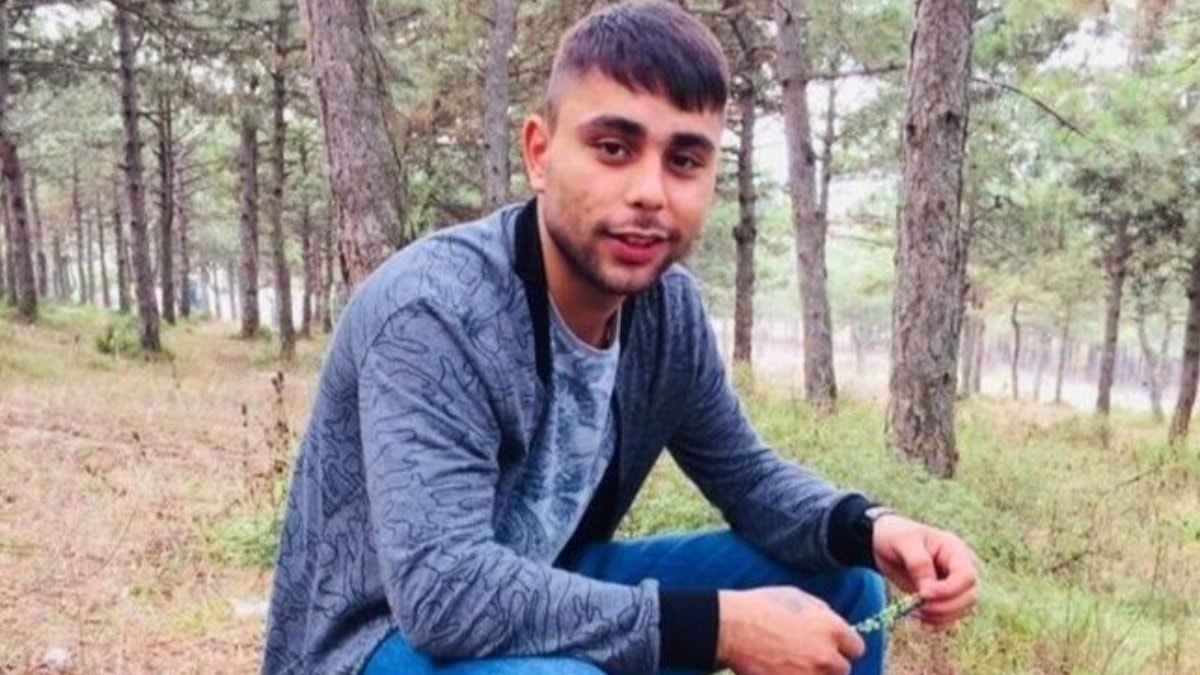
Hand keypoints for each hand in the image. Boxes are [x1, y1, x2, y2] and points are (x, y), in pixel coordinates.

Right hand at [716, 586, 864, 674]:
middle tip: (809, 657)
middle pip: (842, 669)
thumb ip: (822, 612)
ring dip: (812, 673)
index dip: (844, 647)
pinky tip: (783, 670)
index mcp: (831, 628)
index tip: (832, 647)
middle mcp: (825, 655)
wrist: (732, 627)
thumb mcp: (797, 596)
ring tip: (794, 664)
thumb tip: (831, 622)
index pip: (856, 648)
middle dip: (829, 664)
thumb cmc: (761, 606)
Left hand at [871, 515, 978, 629]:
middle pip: (969, 596)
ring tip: (915, 613)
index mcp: (955, 550)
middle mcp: (959, 568)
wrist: (882, 542)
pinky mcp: (943, 597)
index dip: (949, 590)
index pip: (967, 576)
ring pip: (962, 609)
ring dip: (941, 617)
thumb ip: (919, 563)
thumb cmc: (894, 535)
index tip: (924, 593)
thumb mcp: (904, 541)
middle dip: (945, 607)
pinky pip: (951, 616)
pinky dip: (939, 623)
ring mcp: (953, 584)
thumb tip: (929, 591)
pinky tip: (923, 624)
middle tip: (919, 608)